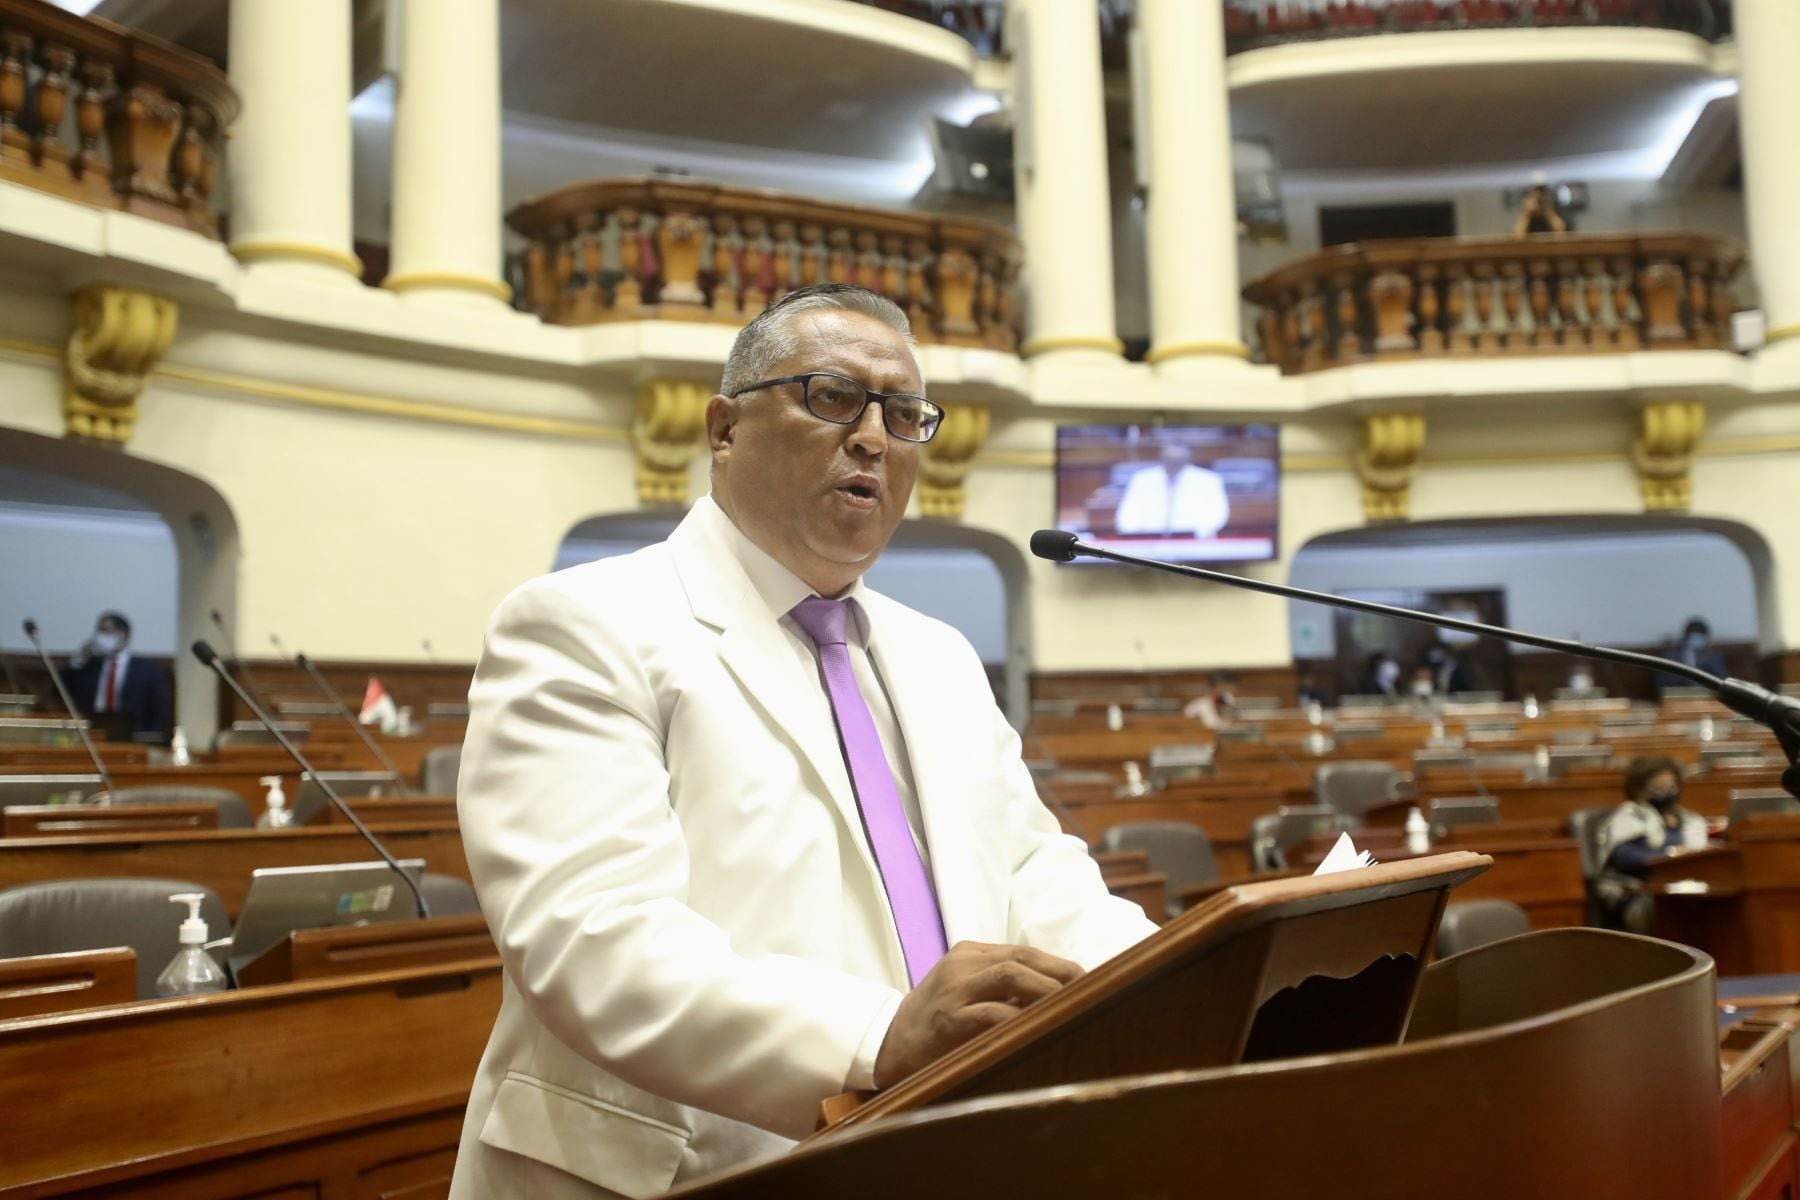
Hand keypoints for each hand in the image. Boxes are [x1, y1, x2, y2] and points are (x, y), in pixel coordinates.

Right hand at [872, 941, 1082, 1088]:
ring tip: (1072, 1005)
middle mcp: (961, 966)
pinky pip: (990, 1014)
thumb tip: (1058, 996)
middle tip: (1091, 991)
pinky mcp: (947, 1021)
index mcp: (967, 954)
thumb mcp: (965, 992)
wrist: (887, 1044)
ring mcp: (952, 991)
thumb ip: (1002, 988)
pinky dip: (1018, 1017)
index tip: (1087, 980)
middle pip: (1021, 959)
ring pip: (1009, 976)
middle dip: (1061, 973)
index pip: (1023, 952)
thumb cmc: (936, 1020)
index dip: (1058, 965)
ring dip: (1046, 990)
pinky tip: (1038, 1026)